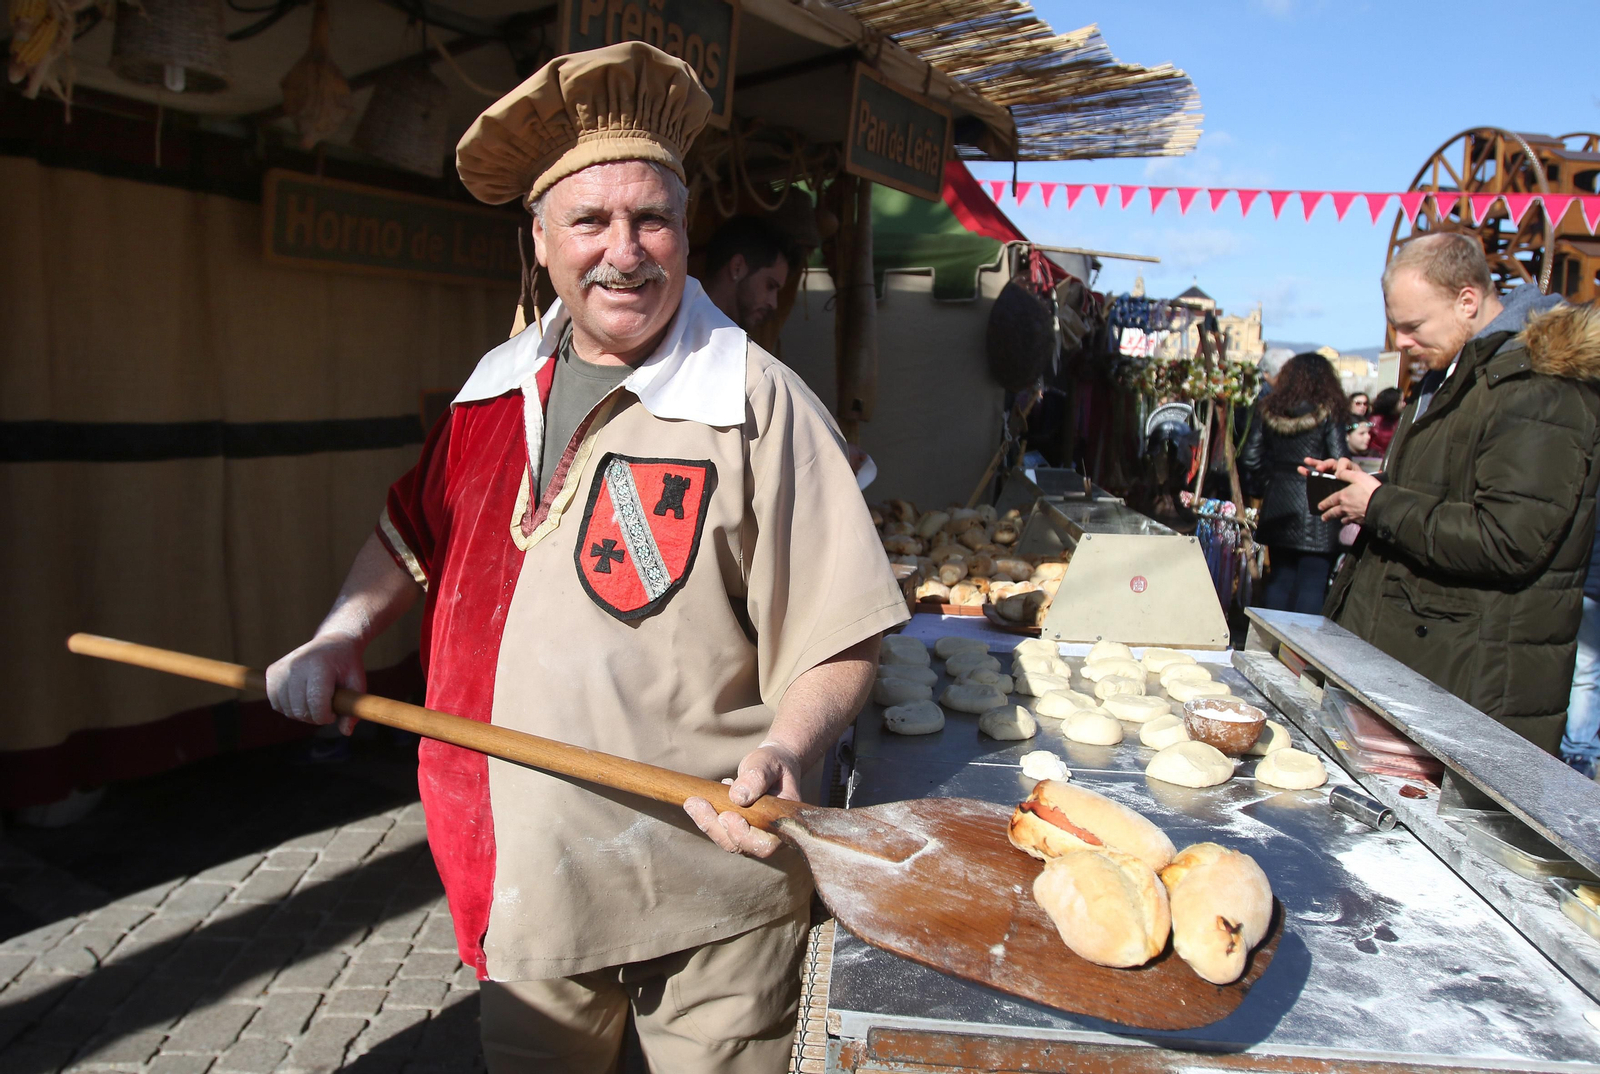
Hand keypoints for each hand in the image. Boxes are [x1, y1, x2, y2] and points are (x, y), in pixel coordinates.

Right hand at [264, 632, 366, 735]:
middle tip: (326, 710)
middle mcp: (297, 664)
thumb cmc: (346, 665)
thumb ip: (353, 707)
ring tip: (315, 703)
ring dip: (301, 714)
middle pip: (299, 709)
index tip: (333, 714)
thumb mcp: (357, 683)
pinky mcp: (272, 672)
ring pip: (286, 709)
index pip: (316, 703)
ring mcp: (282, 667)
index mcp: (320, 665)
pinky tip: (301, 699)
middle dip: (314, 717)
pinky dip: (288, 708)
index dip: (326, 717)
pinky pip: (276, 702)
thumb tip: (346, 732)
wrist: (332, 643)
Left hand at [683, 741, 803, 858]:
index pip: (765, 845)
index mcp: (784, 824)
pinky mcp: (739, 830)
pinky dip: (708, 818)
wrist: (771, 765)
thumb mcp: (767, 763)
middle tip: (694, 804)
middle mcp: (770, 836)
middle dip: (715, 828)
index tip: (725, 815)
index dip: (743, 836)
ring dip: (707, 823)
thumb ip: (757, 777)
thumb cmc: (773, 763)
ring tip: (693, 802)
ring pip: (727, 841)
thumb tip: (737, 797)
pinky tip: (704, 798)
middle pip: (740, 847)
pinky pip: (721, 831)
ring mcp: (753, 835)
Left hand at [1300, 456, 1380, 524]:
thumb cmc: (1369, 489)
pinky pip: (1353, 521)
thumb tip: (1337, 473)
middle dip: (1328, 515)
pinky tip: (1351, 521)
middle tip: (1323, 518)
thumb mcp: (1357, 476)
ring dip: (1339, 519)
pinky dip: (1351, 521)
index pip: (1330, 500)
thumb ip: (1346, 474)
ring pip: (1343, 518)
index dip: (1324, 503)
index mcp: (1343, 496)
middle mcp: (1345, 507)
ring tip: (1337, 520)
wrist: (1381, 504)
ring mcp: (1353, 515)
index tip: (1319, 507)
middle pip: (1334, 512)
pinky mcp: (1361, 520)